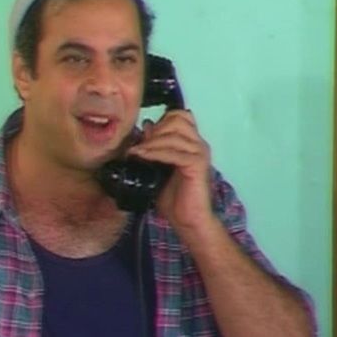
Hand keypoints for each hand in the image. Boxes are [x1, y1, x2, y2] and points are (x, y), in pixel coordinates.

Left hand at [126, 110, 215, 231]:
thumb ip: (154, 147)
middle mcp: (198, 144)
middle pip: (177, 119)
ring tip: (136, 153)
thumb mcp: (158, 168)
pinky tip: (143, 157)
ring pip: (174, 134)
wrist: (189, 221)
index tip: (144, 137)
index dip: (161, 121)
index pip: (180, 115)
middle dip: (155, 130)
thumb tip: (146, 125)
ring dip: (151, 142)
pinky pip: (175, 152)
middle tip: (140, 145)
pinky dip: (156, 153)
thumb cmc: (174, 198)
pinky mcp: (198, 165)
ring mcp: (200, 153)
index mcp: (191, 143)